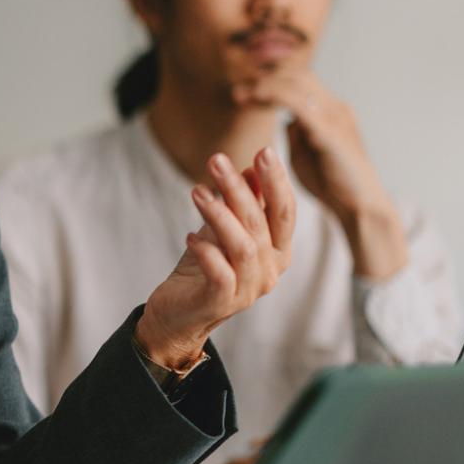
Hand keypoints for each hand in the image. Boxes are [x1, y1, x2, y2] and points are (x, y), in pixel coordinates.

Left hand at [137, 148, 293, 369]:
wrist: (179, 313)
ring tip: (197, 191)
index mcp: (277, 251)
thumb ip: (243, 203)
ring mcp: (249, 289)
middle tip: (216, 160)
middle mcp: (270, 271)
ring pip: (243, 246)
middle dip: (240, 189)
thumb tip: (253, 168)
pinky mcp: (222, 302)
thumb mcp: (223, 228)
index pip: (284, 211)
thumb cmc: (204, 267)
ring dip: (219, 215)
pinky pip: (219, 273)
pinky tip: (189, 236)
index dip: (276, 182)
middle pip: (261, 223)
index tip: (264, 151)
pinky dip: (206, 251)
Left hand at [232, 70, 406, 278]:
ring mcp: (334, 117)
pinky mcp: (329, 132)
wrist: (360, 207)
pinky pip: (299, 103)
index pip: (299, 82)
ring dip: (265, 85)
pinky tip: (256, 96)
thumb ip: (296, 134)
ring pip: (297, 83)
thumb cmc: (332, 184)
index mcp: (330, 111)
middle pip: (297, 76)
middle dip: (265, 79)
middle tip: (237, 92)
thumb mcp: (306, 154)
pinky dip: (275, 94)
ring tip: (241, 95)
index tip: (242, 93)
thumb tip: (284, 120)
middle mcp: (335, 108)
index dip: (270, 82)